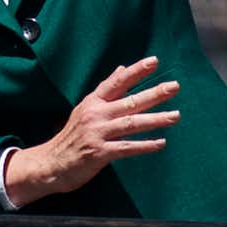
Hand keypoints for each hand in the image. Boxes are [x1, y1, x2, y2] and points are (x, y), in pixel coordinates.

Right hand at [2, 57, 180, 205]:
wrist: (51, 164)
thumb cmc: (72, 136)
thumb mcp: (85, 108)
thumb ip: (106, 91)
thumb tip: (122, 69)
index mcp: (93, 102)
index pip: (117, 82)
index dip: (135, 71)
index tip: (154, 61)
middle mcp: (95, 114)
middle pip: (129, 101)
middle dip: (153, 94)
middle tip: (174, 87)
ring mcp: (97, 133)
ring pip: (131, 123)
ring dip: (155, 119)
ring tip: (175, 116)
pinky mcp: (99, 153)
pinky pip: (127, 147)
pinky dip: (144, 146)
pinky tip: (160, 143)